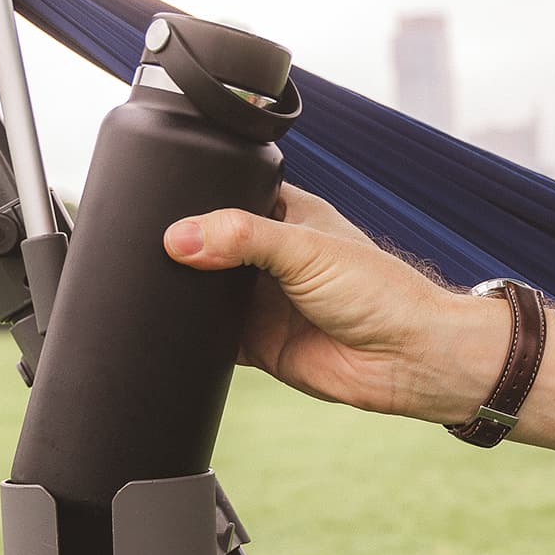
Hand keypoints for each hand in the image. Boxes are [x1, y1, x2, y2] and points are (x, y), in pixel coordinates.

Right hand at [164, 185, 504, 422]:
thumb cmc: (380, 292)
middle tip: (148, 248)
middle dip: (182, 249)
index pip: (228, 194)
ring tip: (156, 285)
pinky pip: (210, 339)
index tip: (158, 200)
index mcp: (286, 215)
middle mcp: (269, 257)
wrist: (406, 360)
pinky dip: (191, 336)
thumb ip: (243, 238)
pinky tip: (175, 328)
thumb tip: (180, 238)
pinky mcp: (256, 344)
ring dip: (183, 292)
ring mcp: (261, 301)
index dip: (195, 197)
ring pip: (203, 292)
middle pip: (207, 245)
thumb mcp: (307, 248)